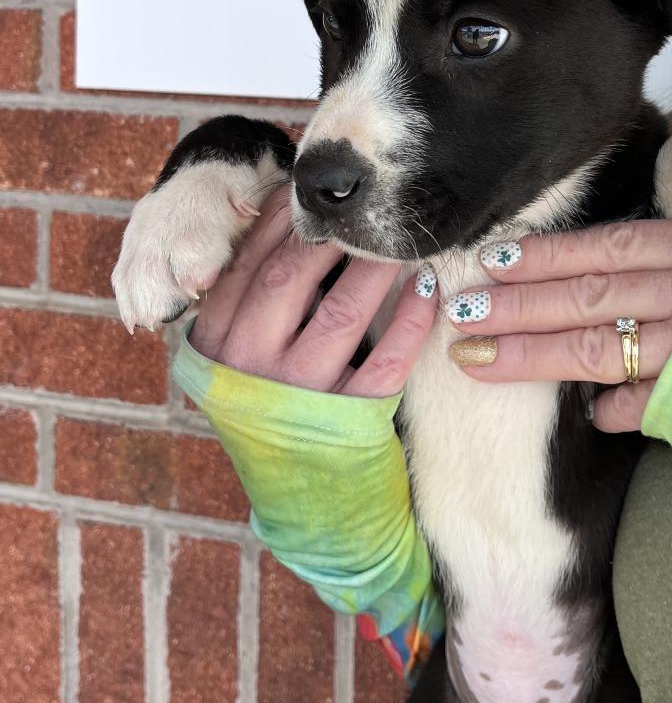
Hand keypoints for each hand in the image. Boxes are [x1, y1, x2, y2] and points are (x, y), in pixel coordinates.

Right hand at [190, 186, 436, 396]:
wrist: (306, 504)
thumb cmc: (275, 412)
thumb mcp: (241, 363)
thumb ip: (251, 306)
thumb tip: (288, 223)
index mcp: (213, 348)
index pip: (243, 268)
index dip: (276, 225)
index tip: (306, 199)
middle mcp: (249, 370)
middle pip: (289, 280)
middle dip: (328, 238)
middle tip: (360, 214)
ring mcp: (299, 396)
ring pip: (341, 313)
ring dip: (374, 270)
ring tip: (398, 244)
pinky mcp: (350, 420)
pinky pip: (387, 359)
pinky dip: (412, 319)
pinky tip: (427, 290)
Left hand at [445, 220, 671, 432]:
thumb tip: (611, 298)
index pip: (607, 247)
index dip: (544, 256)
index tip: (492, 260)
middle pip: (586, 293)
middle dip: (515, 303)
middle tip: (458, 308)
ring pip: (595, 347)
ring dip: (529, 354)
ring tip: (475, 355)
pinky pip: (640, 405)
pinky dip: (610, 409)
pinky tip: (587, 415)